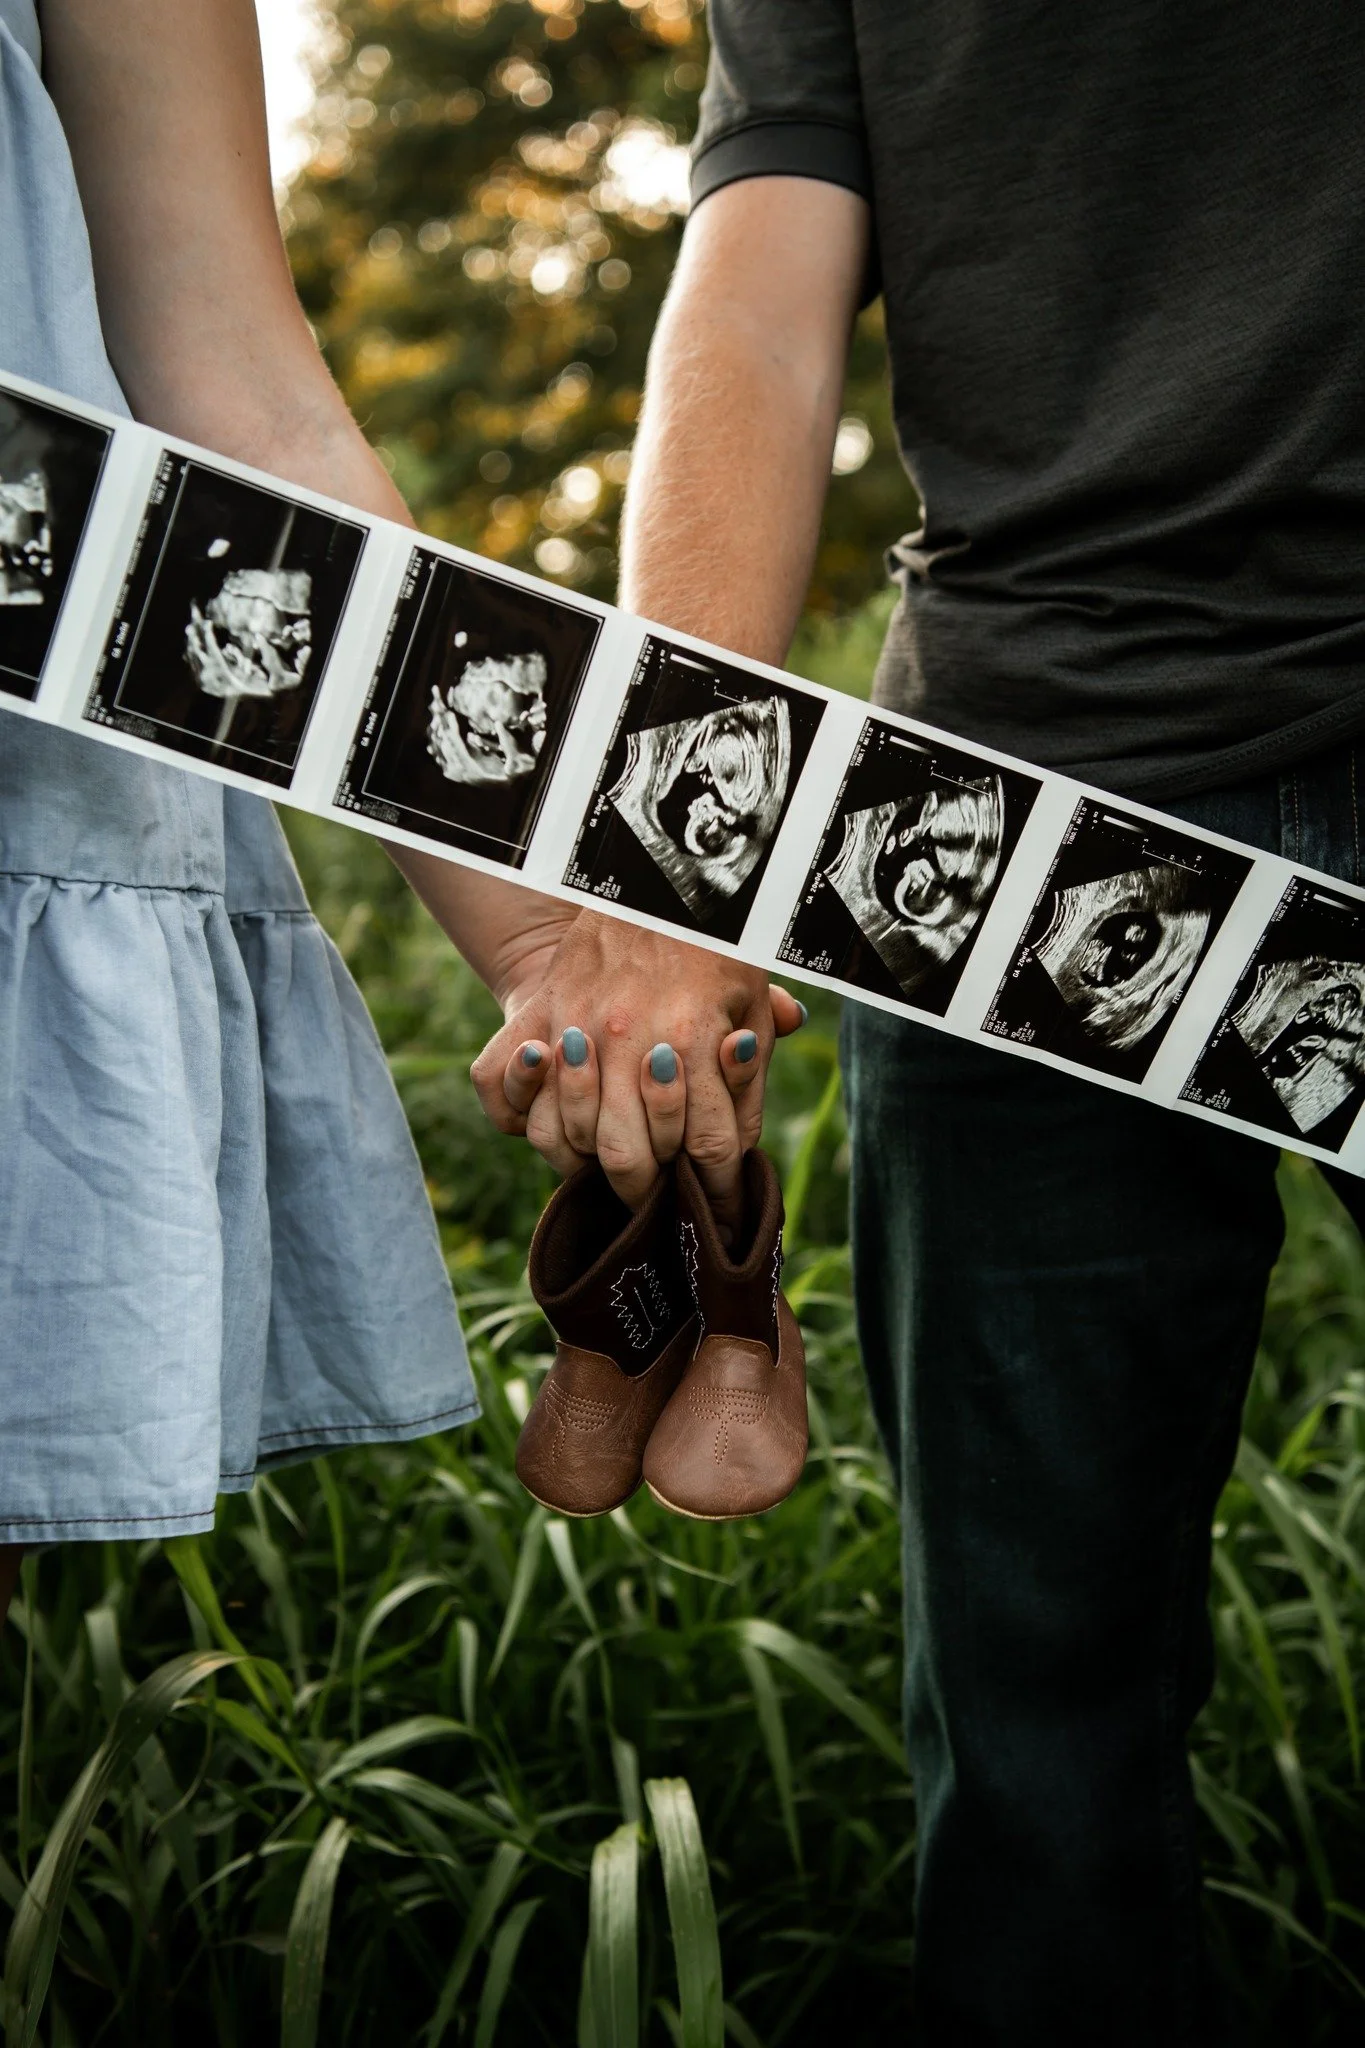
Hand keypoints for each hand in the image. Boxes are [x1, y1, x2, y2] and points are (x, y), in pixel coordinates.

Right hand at [469, 906, 803, 1235]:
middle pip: (627, 1156)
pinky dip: (520, 1114)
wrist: (644, 885)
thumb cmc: (707, 949)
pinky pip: (502, 1092)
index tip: (716, 1210)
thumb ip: (753, 1068)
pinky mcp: (530, 1014)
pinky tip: (554, 1120)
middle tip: (654, 1201)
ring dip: (586, 1164)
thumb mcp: (749, 997)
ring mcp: (570, 1026)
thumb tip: (746, 1142)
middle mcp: (625, 1034)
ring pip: (561, 1137)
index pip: (706, 1146)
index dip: (715, 1189)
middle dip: (647, 1194)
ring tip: (609, 1166)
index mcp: (693, 1032)